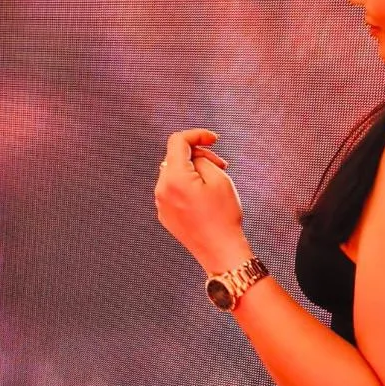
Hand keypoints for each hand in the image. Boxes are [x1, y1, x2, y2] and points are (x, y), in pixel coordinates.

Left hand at [154, 129, 251, 273]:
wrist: (220, 251)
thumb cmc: (223, 216)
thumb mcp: (219, 178)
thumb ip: (202, 159)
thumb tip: (192, 156)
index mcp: (174, 178)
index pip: (177, 141)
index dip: (197, 134)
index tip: (214, 139)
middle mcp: (161, 190)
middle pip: (175, 157)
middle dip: (198, 155)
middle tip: (222, 165)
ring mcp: (161, 204)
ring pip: (174, 174)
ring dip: (193, 171)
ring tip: (214, 182)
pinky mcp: (165, 215)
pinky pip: (173, 191)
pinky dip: (187, 186)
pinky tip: (204, 197)